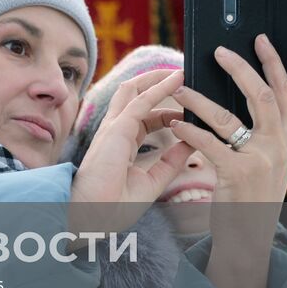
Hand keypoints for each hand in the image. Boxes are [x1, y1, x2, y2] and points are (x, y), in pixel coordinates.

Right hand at [71, 69, 196, 235]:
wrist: (94, 216)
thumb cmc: (115, 204)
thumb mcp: (153, 180)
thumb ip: (171, 161)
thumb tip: (192, 143)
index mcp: (120, 142)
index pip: (142, 116)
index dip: (164, 110)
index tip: (185, 109)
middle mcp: (114, 130)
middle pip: (133, 95)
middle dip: (155, 83)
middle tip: (182, 77)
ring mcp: (113, 127)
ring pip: (134, 91)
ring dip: (157, 78)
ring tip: (180, 71)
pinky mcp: (117, 129)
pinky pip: (141, 102)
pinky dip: (159, 88)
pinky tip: (177, 79)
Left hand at [168, 35, 286, 247]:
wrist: (250, 236)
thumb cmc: (251, 194)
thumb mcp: (268, 161)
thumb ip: (262, 133)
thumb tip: (244, 95)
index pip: (286, 94)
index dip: (273, 64)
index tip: (260, 40)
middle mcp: (280, 146)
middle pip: (262, 96)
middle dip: (240, 69)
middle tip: (218, 51)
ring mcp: (261, 160)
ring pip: (228, 118)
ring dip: (199, 100)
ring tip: (179, 89)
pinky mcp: (237, 173)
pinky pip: (208, 143)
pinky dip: (189, 130)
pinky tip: (176, 123)